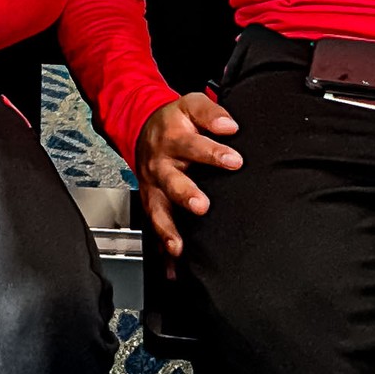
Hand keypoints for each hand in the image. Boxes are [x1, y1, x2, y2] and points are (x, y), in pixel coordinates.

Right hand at [135, 92, 243, 260]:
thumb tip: (230, 125)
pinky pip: (155, 228)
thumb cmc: (175, 121)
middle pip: (171, 181)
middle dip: (185, 194)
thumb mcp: (191, 104)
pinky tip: (174, 269)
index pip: (194, 144)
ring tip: (178, 247)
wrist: (141, 128)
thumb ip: (211, 112)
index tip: (234, 160)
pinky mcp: (151, 204)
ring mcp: (153, 187)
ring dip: (167, 229)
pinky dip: (162, 251)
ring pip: (157, 210)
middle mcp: (161, 165)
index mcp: (173, 138)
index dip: (213, 152)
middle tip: (202, 206)